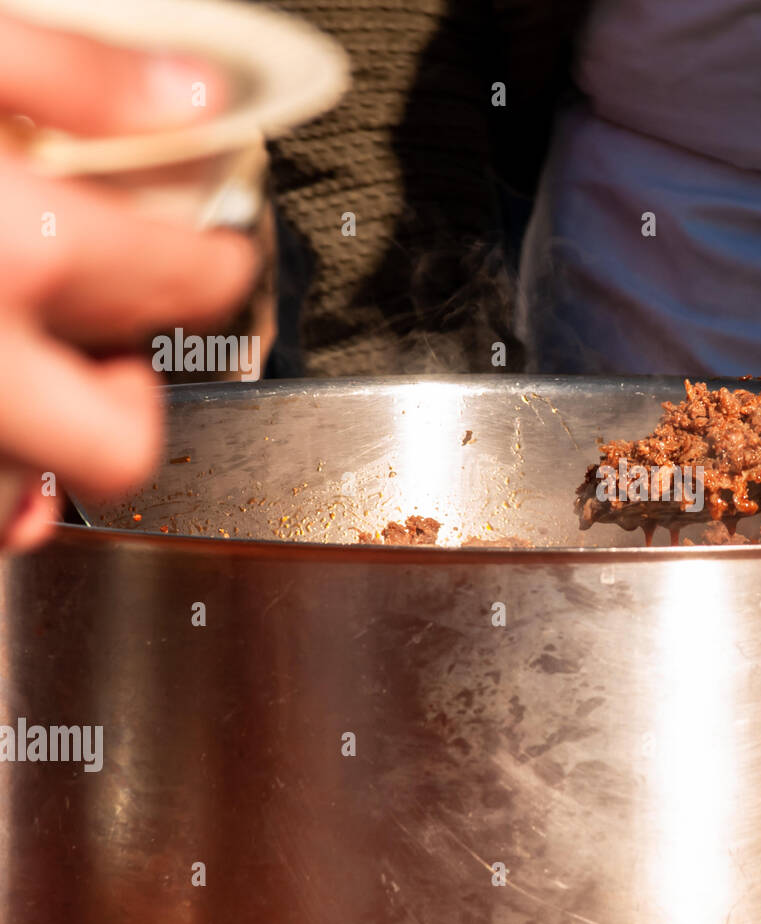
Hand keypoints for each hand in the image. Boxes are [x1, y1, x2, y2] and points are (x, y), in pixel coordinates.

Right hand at [0, 12, 255, 550]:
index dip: (220, 269)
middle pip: (117, 445)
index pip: (186, 288)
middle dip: (137, 400)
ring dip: (56, 446)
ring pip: (29, 495)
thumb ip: (75, 72)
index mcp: (13, 251)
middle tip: (129, 347)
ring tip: (41, 374)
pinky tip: (3, 427)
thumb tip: (191, 95)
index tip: (217, 254)